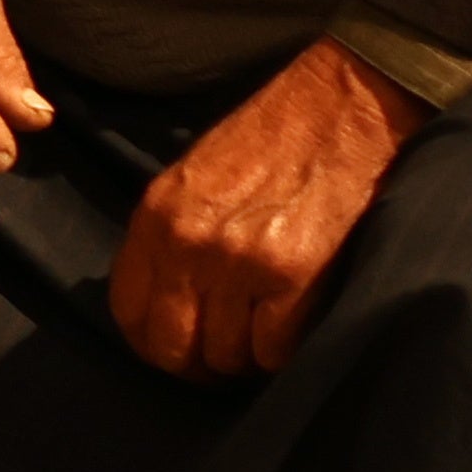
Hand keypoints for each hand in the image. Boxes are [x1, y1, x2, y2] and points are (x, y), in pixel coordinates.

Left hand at [106, 37, 431, 378]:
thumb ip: (168, 238)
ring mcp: (240, 262)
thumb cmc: (270, 139)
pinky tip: (291, 325)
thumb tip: (161, 303)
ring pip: (226, 357)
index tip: (176, 348)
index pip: (129, 312)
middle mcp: (189, 243)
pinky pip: (275, 352)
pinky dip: (283, 352)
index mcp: (156, 216)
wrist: (343, 106)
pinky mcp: (295, 276)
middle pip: (172, 348)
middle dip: (196, 365)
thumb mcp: (192, 179)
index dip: (152, 344)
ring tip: (262, 331)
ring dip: (245, 357)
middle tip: (221, 358)